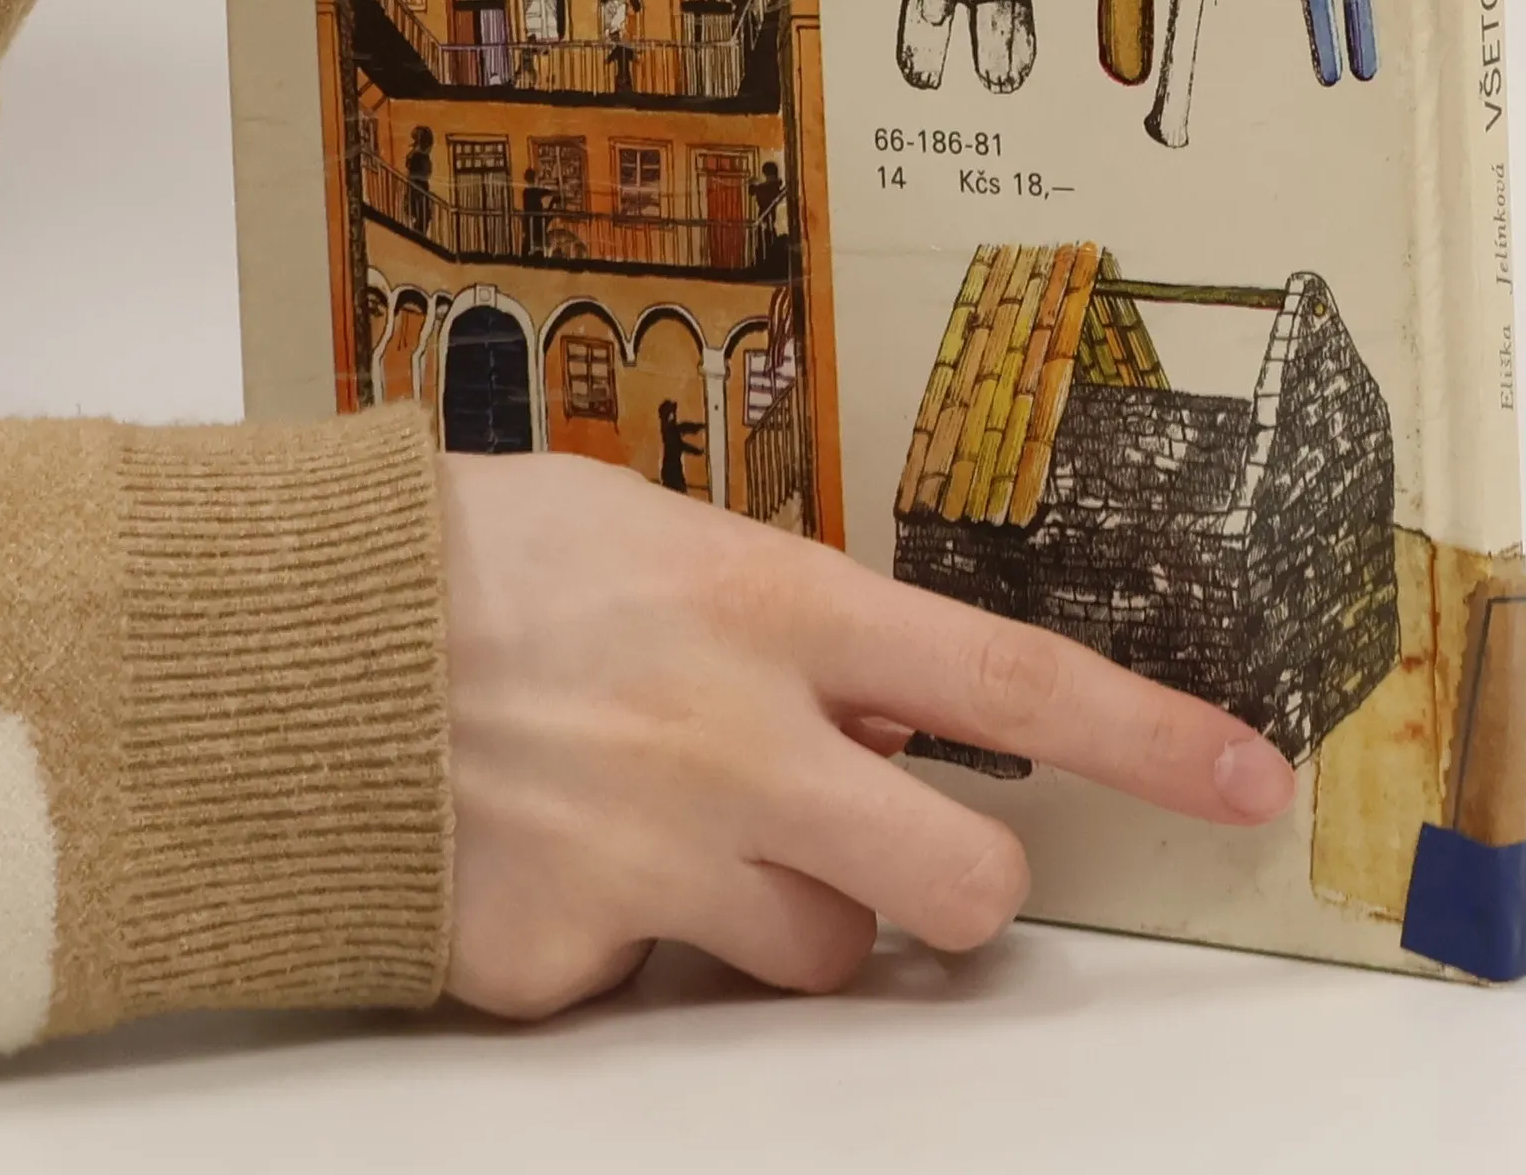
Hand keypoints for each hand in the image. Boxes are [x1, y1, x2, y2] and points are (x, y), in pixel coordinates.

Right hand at [440, 452, 1295, 1018]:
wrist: (277, 642)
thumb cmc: (475, 553)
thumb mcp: (658, 532)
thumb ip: (789, 621)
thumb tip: (884, 702)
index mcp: (771, 610)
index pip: (1011, 679)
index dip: (1147, 739)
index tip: (1247, 779)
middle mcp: (735, 746)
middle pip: (958, 888)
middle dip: (953, 885)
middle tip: (892, 844)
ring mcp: (652, 866)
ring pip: (820, 958)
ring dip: (782, 912)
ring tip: (672, 826)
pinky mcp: (561, 965)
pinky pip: (658, 992)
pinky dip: (636, 946)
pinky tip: (558, 860)